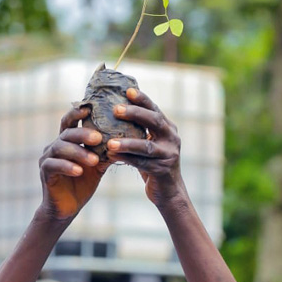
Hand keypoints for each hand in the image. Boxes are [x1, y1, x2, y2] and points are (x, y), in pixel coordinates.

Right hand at [39, 105, 107, 220]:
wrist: (67, 208)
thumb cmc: (83, 184)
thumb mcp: (97, 166)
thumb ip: (106, 152)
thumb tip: (127, 139)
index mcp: (67, 142)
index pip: (71, 122)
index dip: (78, 113)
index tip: (90, 108)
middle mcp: (55, 146)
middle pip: (67, 133)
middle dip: (83, 134)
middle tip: (98, 138)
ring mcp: (48, 159)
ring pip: (60, 148)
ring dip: (78, 152)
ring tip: (94, 160)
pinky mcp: (45, 173)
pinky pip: (54, 165)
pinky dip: (67, 166)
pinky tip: (79, 171)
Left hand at [104, 87, 186, 207]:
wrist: (168, 190)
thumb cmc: (153, 162)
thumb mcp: (150, 143)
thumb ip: (140, 130)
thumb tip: (113, 110)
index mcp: (168, 128)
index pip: (154, 109)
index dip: (142, 99)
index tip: (128, 90)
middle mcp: (172, 138)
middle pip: (154, 121)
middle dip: (135, 113)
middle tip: (115, 109)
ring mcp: (169, 154)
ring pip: (147, 146)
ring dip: (127, 143)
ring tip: (109, 142)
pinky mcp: (163, 170)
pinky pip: (142, 163)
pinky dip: (126, 159)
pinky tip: (112, 156)